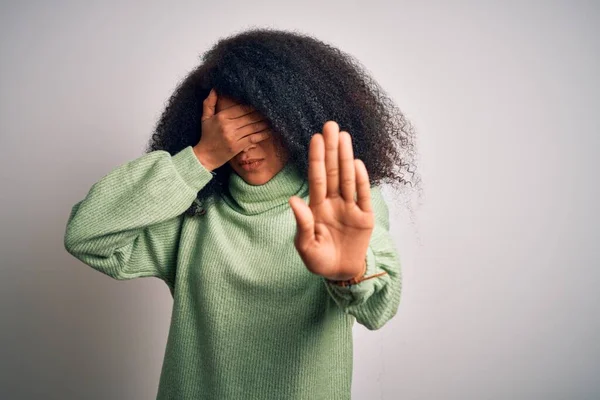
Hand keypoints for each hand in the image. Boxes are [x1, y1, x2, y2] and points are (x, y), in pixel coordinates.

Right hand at [193, 88, 271, 170]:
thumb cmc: (206, 136)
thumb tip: (214, 89)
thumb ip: (209, 103)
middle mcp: (228, 126)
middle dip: (260, 114)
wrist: (205, 156)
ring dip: (264, 123)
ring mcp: (234, 137)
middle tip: (269, 111)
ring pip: (253, 127)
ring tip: (272, 119)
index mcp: (221, 117)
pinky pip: (253, 138)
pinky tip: (269, 131)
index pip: (240, 108)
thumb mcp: (205, 118)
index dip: (251, 106)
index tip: (259, 104)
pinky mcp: (238, 146)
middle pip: (249, 117)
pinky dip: (263, 134)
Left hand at [288, 121, 374, 280]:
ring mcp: (350, 208)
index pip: (317, 178)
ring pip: (348, 178)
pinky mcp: (365, 217)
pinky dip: (361, 180)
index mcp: (317, 207)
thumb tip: (293, 200)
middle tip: (331, 125)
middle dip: (332, 149)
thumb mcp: (306, 246)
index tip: (315, 138)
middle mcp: (333, 203)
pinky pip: (363, 196)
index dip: (317, 158)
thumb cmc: (319, 260)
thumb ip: (302, 224)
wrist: (340, 274)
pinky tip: (357, 162)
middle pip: (333, 171)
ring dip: (346, 158)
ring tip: (344, 136)